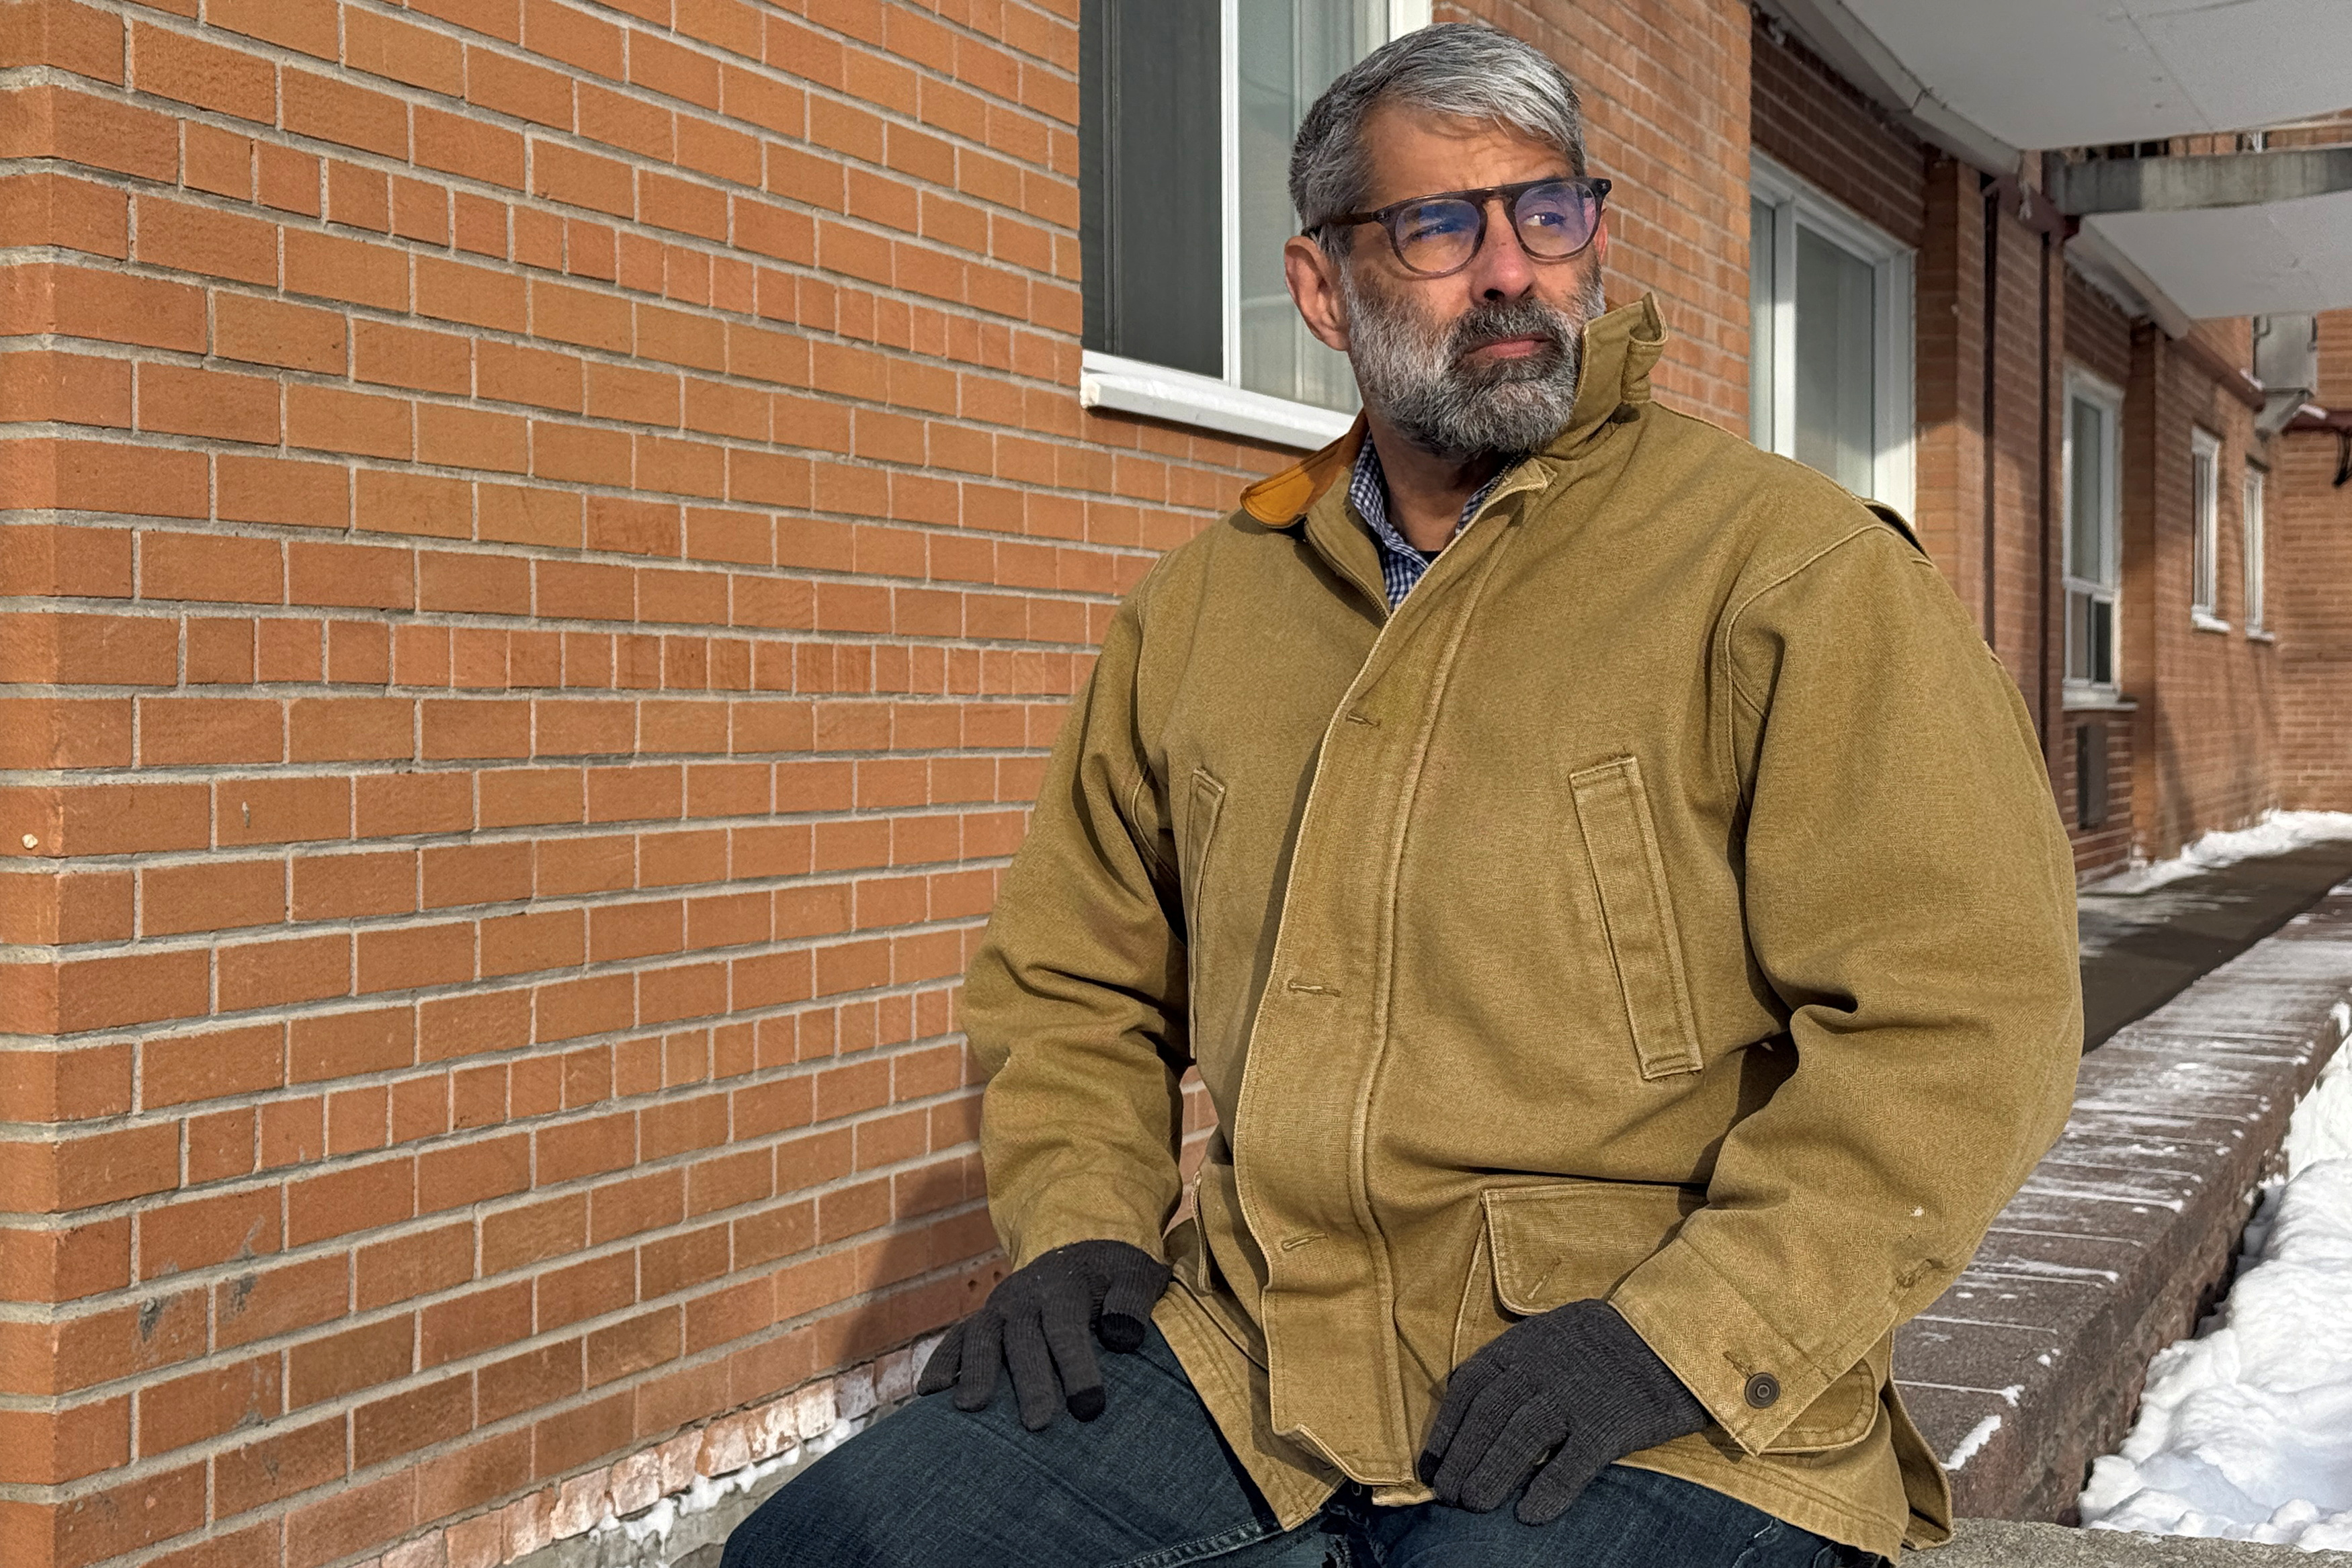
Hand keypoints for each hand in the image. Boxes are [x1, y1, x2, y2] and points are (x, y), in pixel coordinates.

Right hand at [915, 1239, 1171, 1430]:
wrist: (1079, 1254)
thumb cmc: (1114, 1277)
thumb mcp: (1137, 1274)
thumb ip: (1133, 1300)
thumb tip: (1124, 1336)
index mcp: (1064, 1286)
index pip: (1066, 1327)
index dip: (1077, 1366)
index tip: (1090, 1407)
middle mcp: (1024, 1296)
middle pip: (1023, 1339)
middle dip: (1029, 1381)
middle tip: (1039, 1424)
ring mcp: (997, 1308)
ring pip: (983, 1338)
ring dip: (977, 1372)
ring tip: (971, 1409)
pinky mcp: (980, 1321)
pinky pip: (955, 1339)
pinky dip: (941, 1362)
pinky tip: (930, 1394)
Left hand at [1419, 1298, 1709, 1524]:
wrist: (1675, 1334)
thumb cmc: (1610, 1341)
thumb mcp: (1554, 1333)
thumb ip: (1519, 1362)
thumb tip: (1479, 1402)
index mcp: (1524, 1344)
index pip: (1469, 1385)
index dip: (1446, 1427)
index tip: (1431, 1462)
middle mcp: (1544, 1367)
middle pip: (1487, 1415)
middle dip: (1461, 1458)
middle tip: (1447, 1495)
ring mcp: (1577, 1394)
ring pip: (1520, 1436)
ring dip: (1491, 1474)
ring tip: (1474, 1505)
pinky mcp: (1611, 1422)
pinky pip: (1574, 1461)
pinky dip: (1550, 1489)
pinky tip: (1531, 1515)